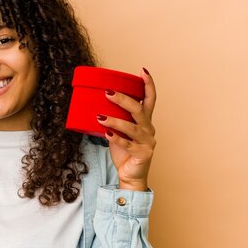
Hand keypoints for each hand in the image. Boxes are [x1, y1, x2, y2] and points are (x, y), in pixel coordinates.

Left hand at [96, 68, 156, 190]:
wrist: (131, 176)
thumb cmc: (125, 153)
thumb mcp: (120, 133)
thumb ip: (114, 120)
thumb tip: (96, 107)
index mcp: (146, 121)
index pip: (150, 99)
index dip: (148, 85)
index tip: (143, 71)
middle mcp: (149, 129)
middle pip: (139, 110)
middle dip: (123, 99)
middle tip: (107, 92)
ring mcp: (147, 142)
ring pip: (132, 127)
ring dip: (115, 120)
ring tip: (100, 116)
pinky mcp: (142, 154)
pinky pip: (128, 144)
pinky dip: (116, 138)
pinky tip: (107, 133)